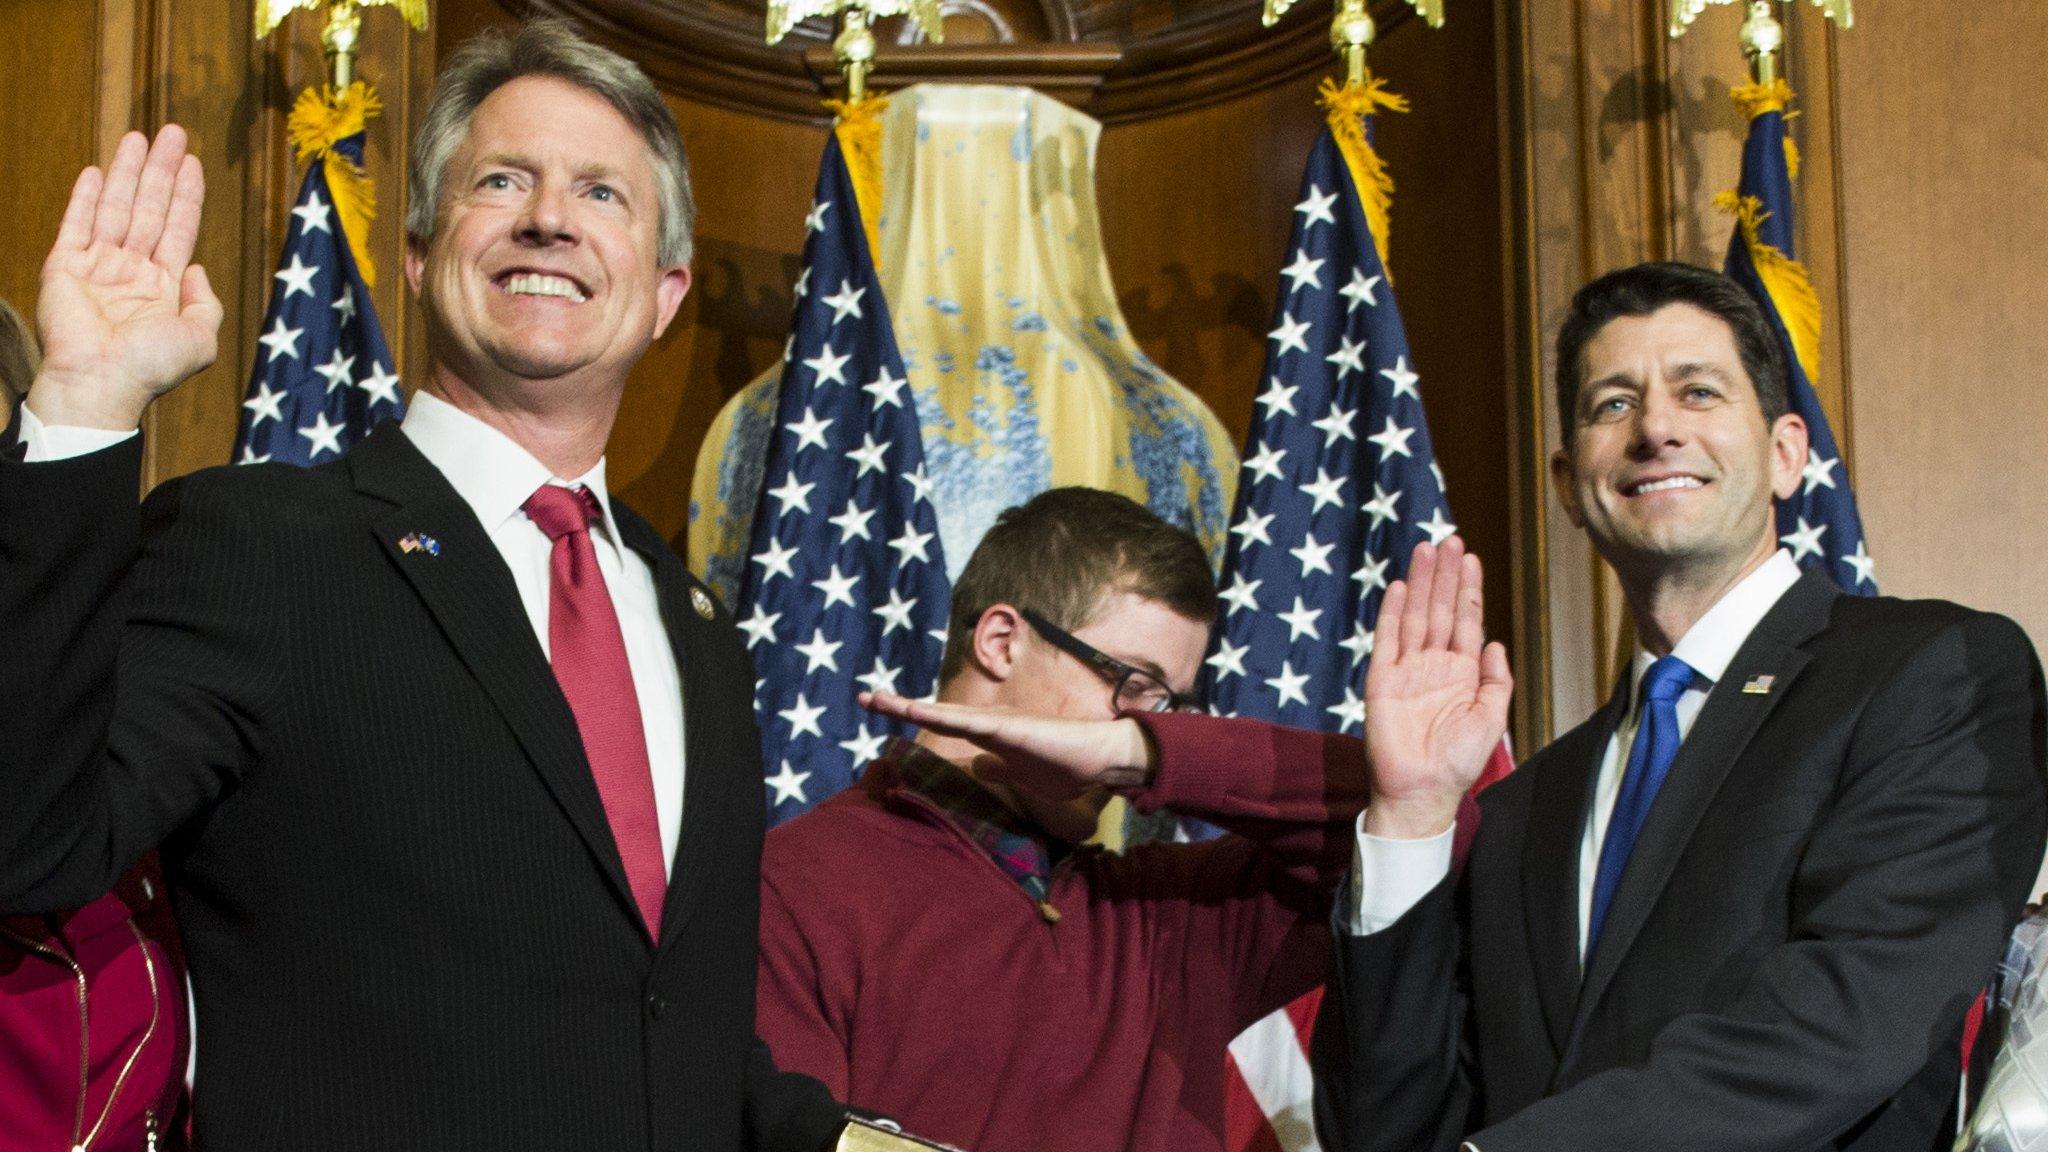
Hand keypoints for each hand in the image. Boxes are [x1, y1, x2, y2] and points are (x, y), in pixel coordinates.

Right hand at [27, 125, 221, 429]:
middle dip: (161, 171)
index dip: (186, 195)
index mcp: (162, 288)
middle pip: (149, 209)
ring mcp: (97, 268)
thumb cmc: (151, 367)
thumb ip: (209, 302)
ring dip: (128, 172)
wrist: (101, 382)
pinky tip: (98, 171)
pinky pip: (76, 224)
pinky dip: (86, 197)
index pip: (178, 229)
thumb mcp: (202, 338)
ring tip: (139, 136)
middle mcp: (130, 272)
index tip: (193, 162)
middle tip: (173, 133)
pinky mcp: (64, 267)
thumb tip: (199, 267)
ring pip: (117, 208)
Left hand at [858, 692, 1155, 793]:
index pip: (942, 722)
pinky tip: (917, 710)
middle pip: (934, 712)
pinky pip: (967, 722)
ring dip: (910, 706)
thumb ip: (998, 768)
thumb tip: (978, 768)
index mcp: (988, 733)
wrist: (1099, 759)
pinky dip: (940, 716)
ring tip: (877, 701)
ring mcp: (996, 723)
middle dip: (898, 705)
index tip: (882, 711)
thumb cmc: (1065, 766)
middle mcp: (987, 722)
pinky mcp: (1008, 728)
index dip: (912, 715)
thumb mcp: (1020, 774)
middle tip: (863, 697)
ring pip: (944, 713)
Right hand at [1362, 536, 1511, 838]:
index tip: (1470, 558)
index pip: (1466, 621)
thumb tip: (1496, 643)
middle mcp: (1434, 665)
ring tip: (1425, 549)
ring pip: (1415, 616)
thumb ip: (1497, 681)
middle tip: (1449, 540)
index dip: (1469, 589)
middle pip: (1440, 609)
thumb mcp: (1492, 719)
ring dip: (1422, 583)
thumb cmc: (1459, 762)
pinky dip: (1393, 613)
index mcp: (1462, 673)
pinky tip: (1401, 587)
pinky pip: (1387, 640)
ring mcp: (1407, 670)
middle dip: (1445, 575)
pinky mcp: (1382, 680)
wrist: (1422, 790)